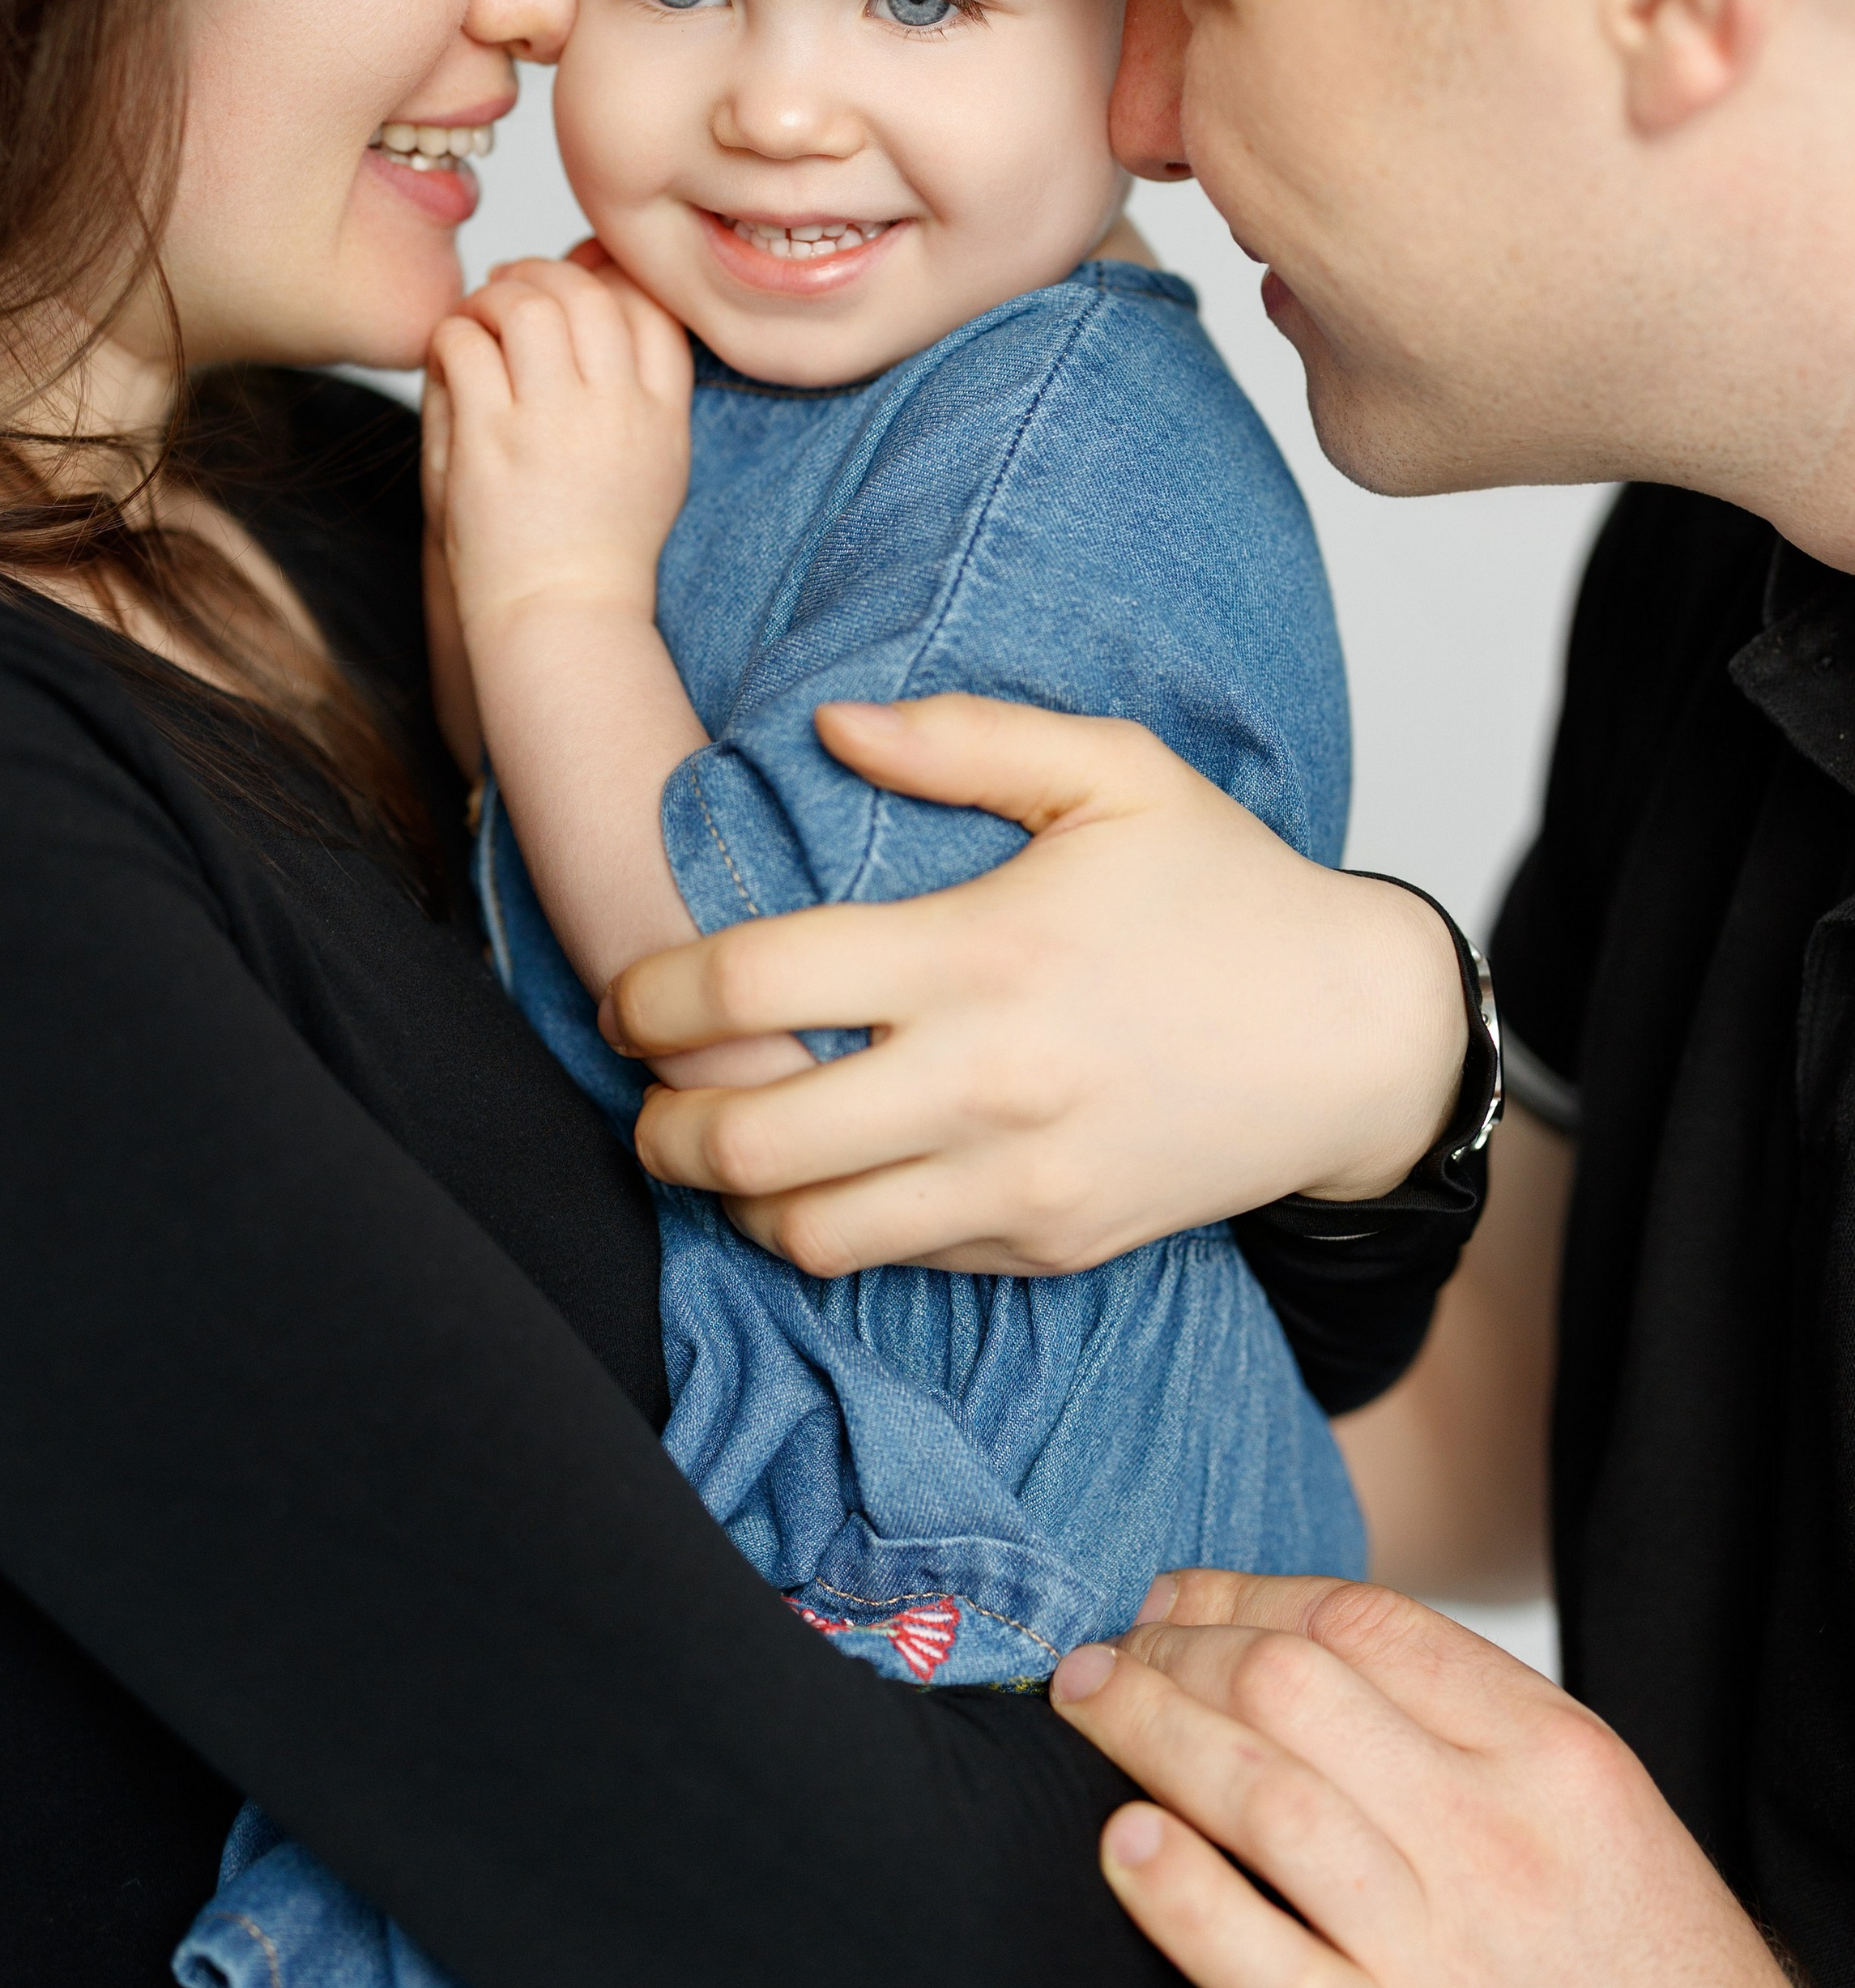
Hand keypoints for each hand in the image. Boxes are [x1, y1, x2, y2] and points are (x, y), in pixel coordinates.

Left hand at [426, 250, 692, 642]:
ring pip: (527, 306)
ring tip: (477, 315)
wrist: (559, 613)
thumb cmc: (595, 548)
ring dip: (493, 296)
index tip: (575, 279)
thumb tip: (604, 304)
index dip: (609, 277)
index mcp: (662, 415)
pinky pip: (467, 346)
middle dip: (543, 274)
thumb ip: (641, 389)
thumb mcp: (655, 467)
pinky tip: (448, 353)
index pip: (651, 308)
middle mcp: (615, 409)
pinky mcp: (491, 438)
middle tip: (511, 283)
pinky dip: (452, 334)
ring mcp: (553, 422)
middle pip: (588, 294)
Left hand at [601, 693, 1466, 1276]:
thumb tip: (829, 726)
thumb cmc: (1227, 892)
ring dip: (735, 1197)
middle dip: (660, 1125)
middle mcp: (988, 1083)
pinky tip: (830, 1172)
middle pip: (750, 1141)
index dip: (656, 997)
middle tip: (647, 1094)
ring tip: (722, 1146)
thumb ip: (965, 736)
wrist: (1355, 1040)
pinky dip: (833, 1228)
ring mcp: (1018, 1181)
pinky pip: (895, 1261)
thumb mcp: (1115, 773)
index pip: (755, 985)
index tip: (631, 996)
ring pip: (805, 1234)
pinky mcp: (1047, 1243)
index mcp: (984, 953)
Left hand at [1049, 1574, 1854, 1987]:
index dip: (1243, 1593)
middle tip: (1111, 1652)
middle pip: (1289, 1687)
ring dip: (1148, 1731)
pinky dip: (1178, 1897)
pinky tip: (1122, 1843)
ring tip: (1088, 1705)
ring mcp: (1438, 1952)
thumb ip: (1461, 1722)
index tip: (1179, 1595)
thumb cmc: (1642, 1979)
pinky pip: (1263, 1965)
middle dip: (1174, 1649)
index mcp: (1547, 1752)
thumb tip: (1296, 1646)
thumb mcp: (1589, 1805)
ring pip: (1261, 1797)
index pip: (1360, 1622)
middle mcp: (1493, 1835)